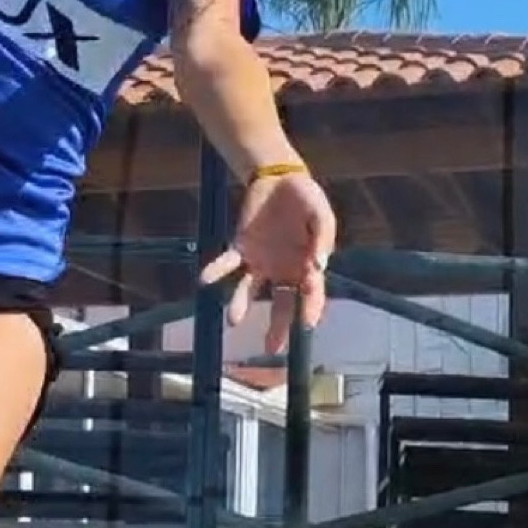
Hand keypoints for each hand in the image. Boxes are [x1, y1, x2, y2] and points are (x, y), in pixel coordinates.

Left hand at [199, 168, 336, 355]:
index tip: (307, 324)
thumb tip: (319, 266)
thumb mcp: (322, 214)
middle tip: (272, 349)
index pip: (311, 293)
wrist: (280, 179)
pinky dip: (217, 271)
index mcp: (307, 265)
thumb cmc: (307, 199)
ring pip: (250, 289)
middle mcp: (283, 270)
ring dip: (242, 304)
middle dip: (278, 327)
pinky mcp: (241, 248)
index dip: (310, 309)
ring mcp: (261, 261)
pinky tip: (205, 279)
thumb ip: (322, 238)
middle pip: (281, 303)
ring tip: (234, 320)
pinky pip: (228, 263)